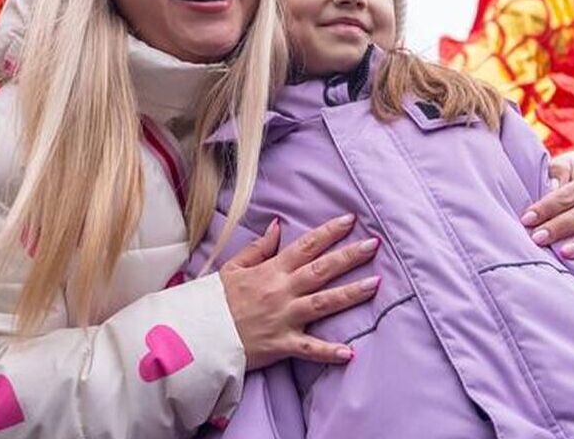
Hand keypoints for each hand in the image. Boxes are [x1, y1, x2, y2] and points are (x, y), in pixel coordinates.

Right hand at [219, 215, 380, 368]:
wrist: (198, 334)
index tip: (350, 220)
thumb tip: (278, 226)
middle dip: (349, 256)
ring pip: (323, 303)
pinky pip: (309, 349)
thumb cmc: (215, 301)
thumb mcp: (232, 268)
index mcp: (271, 271)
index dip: (329, 232)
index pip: (306, 246)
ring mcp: (284, 318)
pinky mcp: (282, 344)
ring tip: (376, 285)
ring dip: (350, 294)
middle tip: (374, 244)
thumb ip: (258, 248)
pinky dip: (329, 352)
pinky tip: (350, 353)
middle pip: (322, 270)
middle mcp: (282, 291)